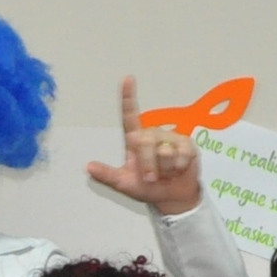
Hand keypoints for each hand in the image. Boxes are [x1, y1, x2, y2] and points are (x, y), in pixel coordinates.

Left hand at [85, 76, 203, 215]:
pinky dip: (179, 168)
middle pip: (146, 142)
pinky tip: (179, 169)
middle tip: (151, 178)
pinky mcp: (187, 144)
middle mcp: (152, 134)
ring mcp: (171, 138)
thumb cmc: (148, 188)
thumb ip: (108, 175)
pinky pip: (181, 154)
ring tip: (167, 173)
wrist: (172, 197)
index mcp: (135, 140)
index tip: (127, 79)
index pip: (130, 116)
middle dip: (147, 165)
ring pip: (165, 152)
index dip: (128, 97)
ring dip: (165, 169)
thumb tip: (89, 167)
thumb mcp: (124, 184)